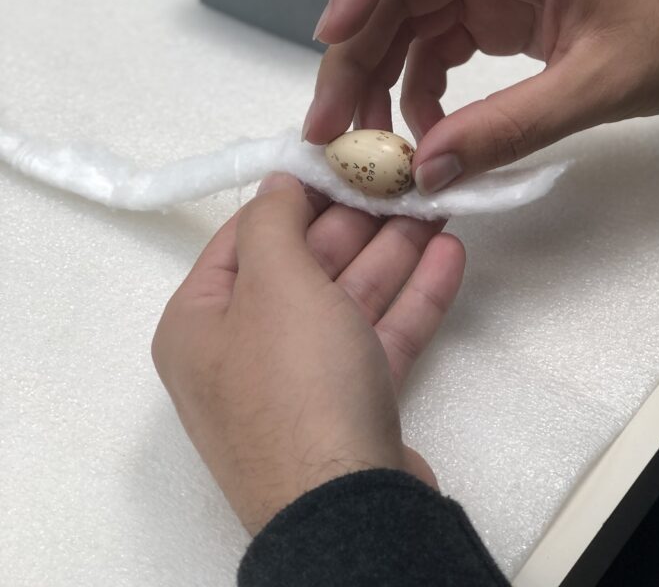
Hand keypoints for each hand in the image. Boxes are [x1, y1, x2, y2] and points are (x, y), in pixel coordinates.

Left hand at [152, 173, 464, 533]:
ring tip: (437, 203)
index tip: (341, 157)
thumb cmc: (294, 384)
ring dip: (394, 250)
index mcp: (202, 321)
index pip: (247, 236)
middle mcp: (244, 350)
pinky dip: (413, 296)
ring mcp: (301, 381)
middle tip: (401, 176)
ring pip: (349, 297)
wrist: (348, 508)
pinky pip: (380, 335)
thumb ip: (274, 219)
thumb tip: (278, 180)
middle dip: (357, 219)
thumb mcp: (274, 283)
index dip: (295, 193)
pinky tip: (449, 253)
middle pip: (304, 265)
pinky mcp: (351, 405)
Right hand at [303, 0, 658, 192]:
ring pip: (410, 17)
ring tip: (367, 137)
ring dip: (380, 73)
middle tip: (330, 121)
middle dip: (357, 50)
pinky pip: (439, 43)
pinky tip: (425, 129)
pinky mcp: (499, 14)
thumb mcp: (596, 87)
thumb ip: (512, 127)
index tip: (334, 35)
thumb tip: (431, 169)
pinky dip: (421, 85)